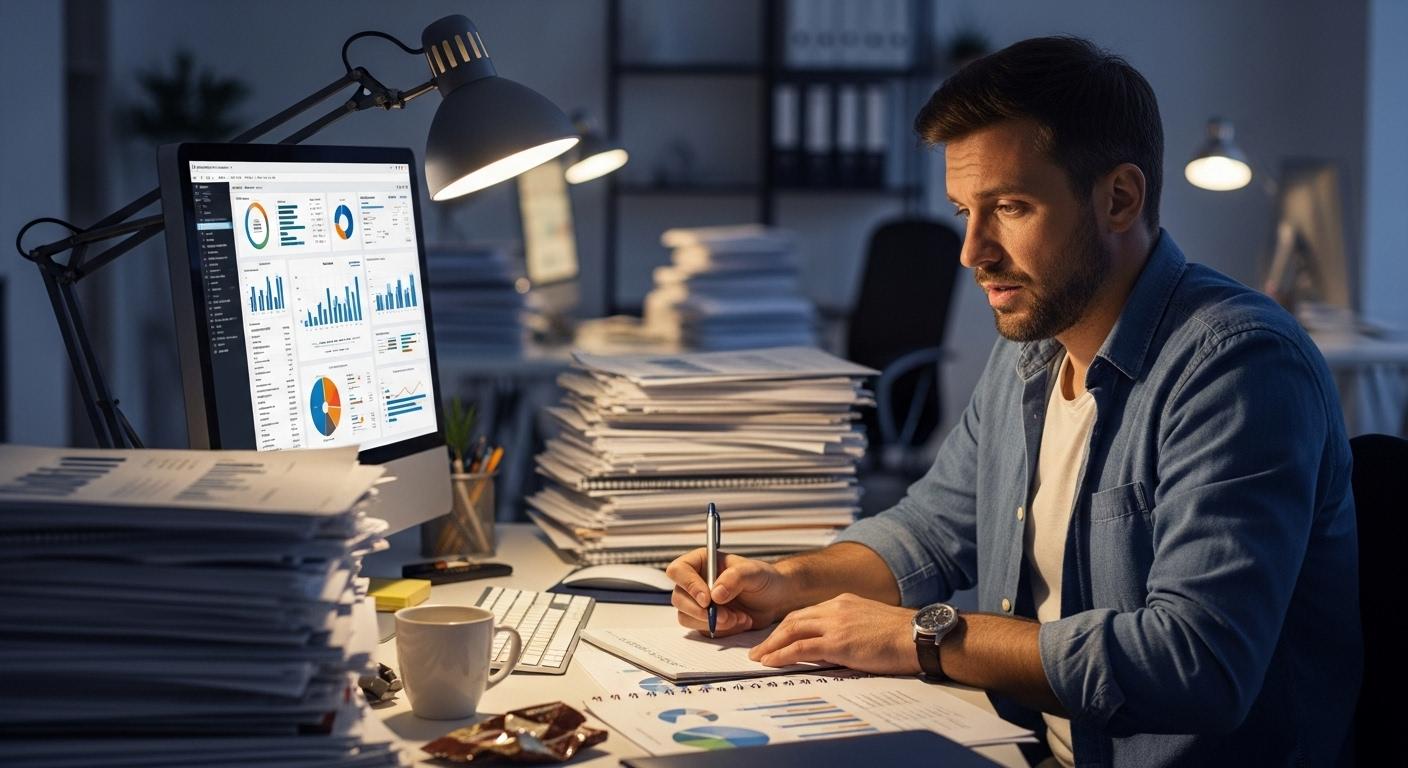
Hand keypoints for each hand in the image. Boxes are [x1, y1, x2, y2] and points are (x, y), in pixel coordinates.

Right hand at [666, 548, 790, 636]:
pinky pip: (701, 629)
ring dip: (713, 622)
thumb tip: (715, 594)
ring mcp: (698, 602)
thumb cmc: (764, 579)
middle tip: (726, 615)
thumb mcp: (753, 572)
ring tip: (738, 617)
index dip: (688, 585)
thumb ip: (734, 578)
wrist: (774, 600)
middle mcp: (695, 582)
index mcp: (702, 562)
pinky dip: (721, 630)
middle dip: (702, 611)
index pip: (678, 570)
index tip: (707, 599)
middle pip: (679, 598)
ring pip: (686, 616)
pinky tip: (739, 621)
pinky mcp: (704, 620)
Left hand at [746, 593, 921, 675]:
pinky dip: (782, 654)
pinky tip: (772, 662)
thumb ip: (850, 626)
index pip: (807, 613)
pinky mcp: (838, 642)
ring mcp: (835, 624)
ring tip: (759, 658)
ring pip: (792, 630)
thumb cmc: (902, 635)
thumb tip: (839, 643)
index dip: (788, 626)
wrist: (918, 636)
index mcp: (844, 602)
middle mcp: (835, 608)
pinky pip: (801, 647)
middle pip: (793, 619)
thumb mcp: (870, 622)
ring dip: (772, 645)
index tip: (777, 637)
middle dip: (773, 635)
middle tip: (759, 649)